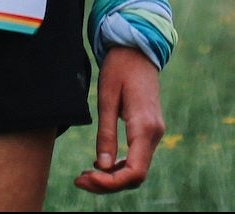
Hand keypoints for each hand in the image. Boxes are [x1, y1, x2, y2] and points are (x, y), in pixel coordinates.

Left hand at [74, 46, 163, 194]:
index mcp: (144, 126)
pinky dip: (120, 167)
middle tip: (79, 180)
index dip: (110, 183)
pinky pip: (138, 158)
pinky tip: (100, 164)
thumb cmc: (119, 68)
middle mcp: (155, 133)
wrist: (138, 49)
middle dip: (108, 184)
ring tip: (85, 175)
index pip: (134, 171)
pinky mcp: (149, 131)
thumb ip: (106, 135)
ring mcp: (154, 132)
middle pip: (136, 176)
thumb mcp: (107, 99)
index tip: (86, 178)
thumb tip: (103, 167)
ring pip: (137, 170)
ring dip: (112, 178)